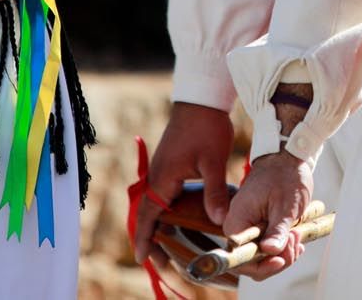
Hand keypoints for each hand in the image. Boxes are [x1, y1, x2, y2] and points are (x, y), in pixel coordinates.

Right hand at [131, 102, 237, 265]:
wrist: (202, 99)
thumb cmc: (207, 127)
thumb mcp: (214, 161)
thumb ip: (215, 191)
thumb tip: (219, 220)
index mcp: (163, 178)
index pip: (148, 215)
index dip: (144, 237)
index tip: (142, 257)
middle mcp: (157, 176)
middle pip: (147, 214)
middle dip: (151, 237)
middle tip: (159, 261)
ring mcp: (162, 170)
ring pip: (155, 204)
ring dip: (158, 225)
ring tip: (167, 246)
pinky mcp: (170, 165)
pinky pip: (162, 194)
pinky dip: (166, 210)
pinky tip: (179, 218)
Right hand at [218, 151, 313, 280]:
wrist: (288, 158)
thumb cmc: (284, 176)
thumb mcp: (285, 205)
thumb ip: (277, 229)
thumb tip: (271, 252)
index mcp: (238, 221)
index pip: (239, 258)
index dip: (259, 266)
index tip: (279, 260)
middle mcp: (239, 228)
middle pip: (252, 261)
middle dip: (276, 259)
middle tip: (295, 244)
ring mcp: (249, 228)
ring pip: (262, 255)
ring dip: (283, 252)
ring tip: (297, 236)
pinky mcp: (259, 226)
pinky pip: (268, 245)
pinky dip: (283, 246)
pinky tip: (296, 240)